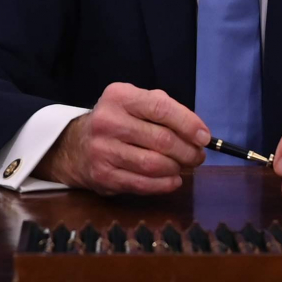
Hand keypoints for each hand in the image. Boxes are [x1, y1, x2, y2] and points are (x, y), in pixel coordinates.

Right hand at [42, 83, 208, 194]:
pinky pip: (142, 184)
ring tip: (185, 167)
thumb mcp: (135, 103)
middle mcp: (108, 121)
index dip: (188, 124)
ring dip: (177, 168)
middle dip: (187, 151)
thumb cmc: (117, 122)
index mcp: (119, 96)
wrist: (76, 146)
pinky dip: (164, 185)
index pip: (161, 108)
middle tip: (198, 156)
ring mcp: (103, 150)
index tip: (204, 137)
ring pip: (154, 164)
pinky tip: (173, 180)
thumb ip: (165, 110)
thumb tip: (198, 134)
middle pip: (161, 139)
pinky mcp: (103, 175)